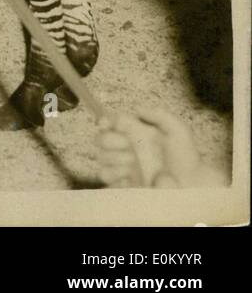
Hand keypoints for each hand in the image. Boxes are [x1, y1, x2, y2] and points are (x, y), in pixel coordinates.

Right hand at [96, 110, 225, 187]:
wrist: (191, 184)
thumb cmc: (185, 158)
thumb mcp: (178, 131)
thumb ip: (160, 115)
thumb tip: (137, 108)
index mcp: (133, 133)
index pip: (109, 123)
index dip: (104, 121)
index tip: (106, 124)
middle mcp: (124, 148)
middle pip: (100, 139)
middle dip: (111, 141)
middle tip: (128, 146)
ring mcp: (122, 167)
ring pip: (102, 158)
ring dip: (115, 160)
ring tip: (133, 164)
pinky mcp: (122, 184)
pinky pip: (107, 179)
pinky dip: (115, 177)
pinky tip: (130, 177)